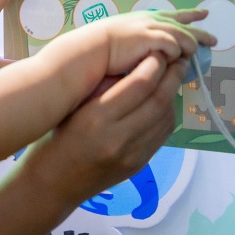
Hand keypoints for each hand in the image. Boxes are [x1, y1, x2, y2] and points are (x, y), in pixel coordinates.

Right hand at [19, 53, 184, 212]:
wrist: (55, 182)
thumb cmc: (58, 136)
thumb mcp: (75, 105)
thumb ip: (104, 87)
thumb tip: (135, 65)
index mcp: (97, 117)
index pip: (138, 85)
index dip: (154, 65)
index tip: (158, 52)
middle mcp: (119, 137)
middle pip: (158, 101)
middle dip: (172, 76)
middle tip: (179, 59)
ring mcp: (132, 154)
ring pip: (165, 118)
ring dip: (173, 95)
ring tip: (174, 77)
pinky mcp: (140, 164)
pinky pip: (162, 135)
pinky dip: (167, 114)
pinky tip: (164, 102)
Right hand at [101, 8, 216, 75]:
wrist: (94, 47)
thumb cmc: (106, 47)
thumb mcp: (129, 40)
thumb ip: (145, 44)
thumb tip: (158, 55)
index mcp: (148, 19)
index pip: (175, 14)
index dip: (191, 14)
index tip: (205, 13)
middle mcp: (153, 20)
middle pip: (185, 26)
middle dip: (201, 33)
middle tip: (213, 40)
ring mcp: (153, 28)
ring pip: (184, 37)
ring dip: (189, 48)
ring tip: (191, 57)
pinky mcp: (152, 38)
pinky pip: (174, 47)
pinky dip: (176, 55)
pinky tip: (173, 61)